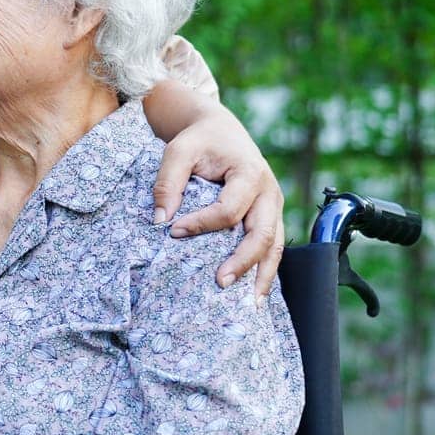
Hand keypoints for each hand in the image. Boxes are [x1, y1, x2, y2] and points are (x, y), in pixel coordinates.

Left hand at [153, 107, 284, 298]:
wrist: (220, 130)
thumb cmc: (200, 140)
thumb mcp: (178, 151)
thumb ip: (168, 183)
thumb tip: (160, 220)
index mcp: (249, 174)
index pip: (228, 210)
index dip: (201, 224)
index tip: (173, 231)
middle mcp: (268, 192)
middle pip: (263, 234)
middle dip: (242, 262)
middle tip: (219, 282)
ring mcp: (273, 206)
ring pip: (275, 246)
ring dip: (262, 275)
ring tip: (248, 304)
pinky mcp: (269, 215)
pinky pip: (273, 246)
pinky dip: (265, 269)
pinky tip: (254, 293)